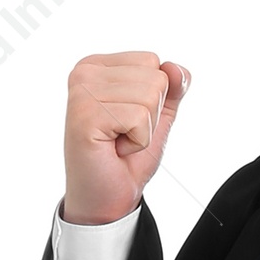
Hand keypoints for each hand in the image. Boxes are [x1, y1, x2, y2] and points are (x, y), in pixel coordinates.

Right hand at [62, 49, 190, 224]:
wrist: (106, 198)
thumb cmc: (125, 159)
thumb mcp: (157, 117)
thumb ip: (172, 89)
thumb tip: (178, 68)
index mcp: (98, 66)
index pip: (152, 61)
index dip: (154, 100)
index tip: (127, 120)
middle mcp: (84, 72)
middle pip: (155, 76)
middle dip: (150, 115)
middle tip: (123, 135)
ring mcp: (82, 91)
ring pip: (150, 96)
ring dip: (143, 130)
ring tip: (118, 141)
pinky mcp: (85, 114)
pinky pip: (140, 118)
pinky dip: (137, 142)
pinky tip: (114, 149)